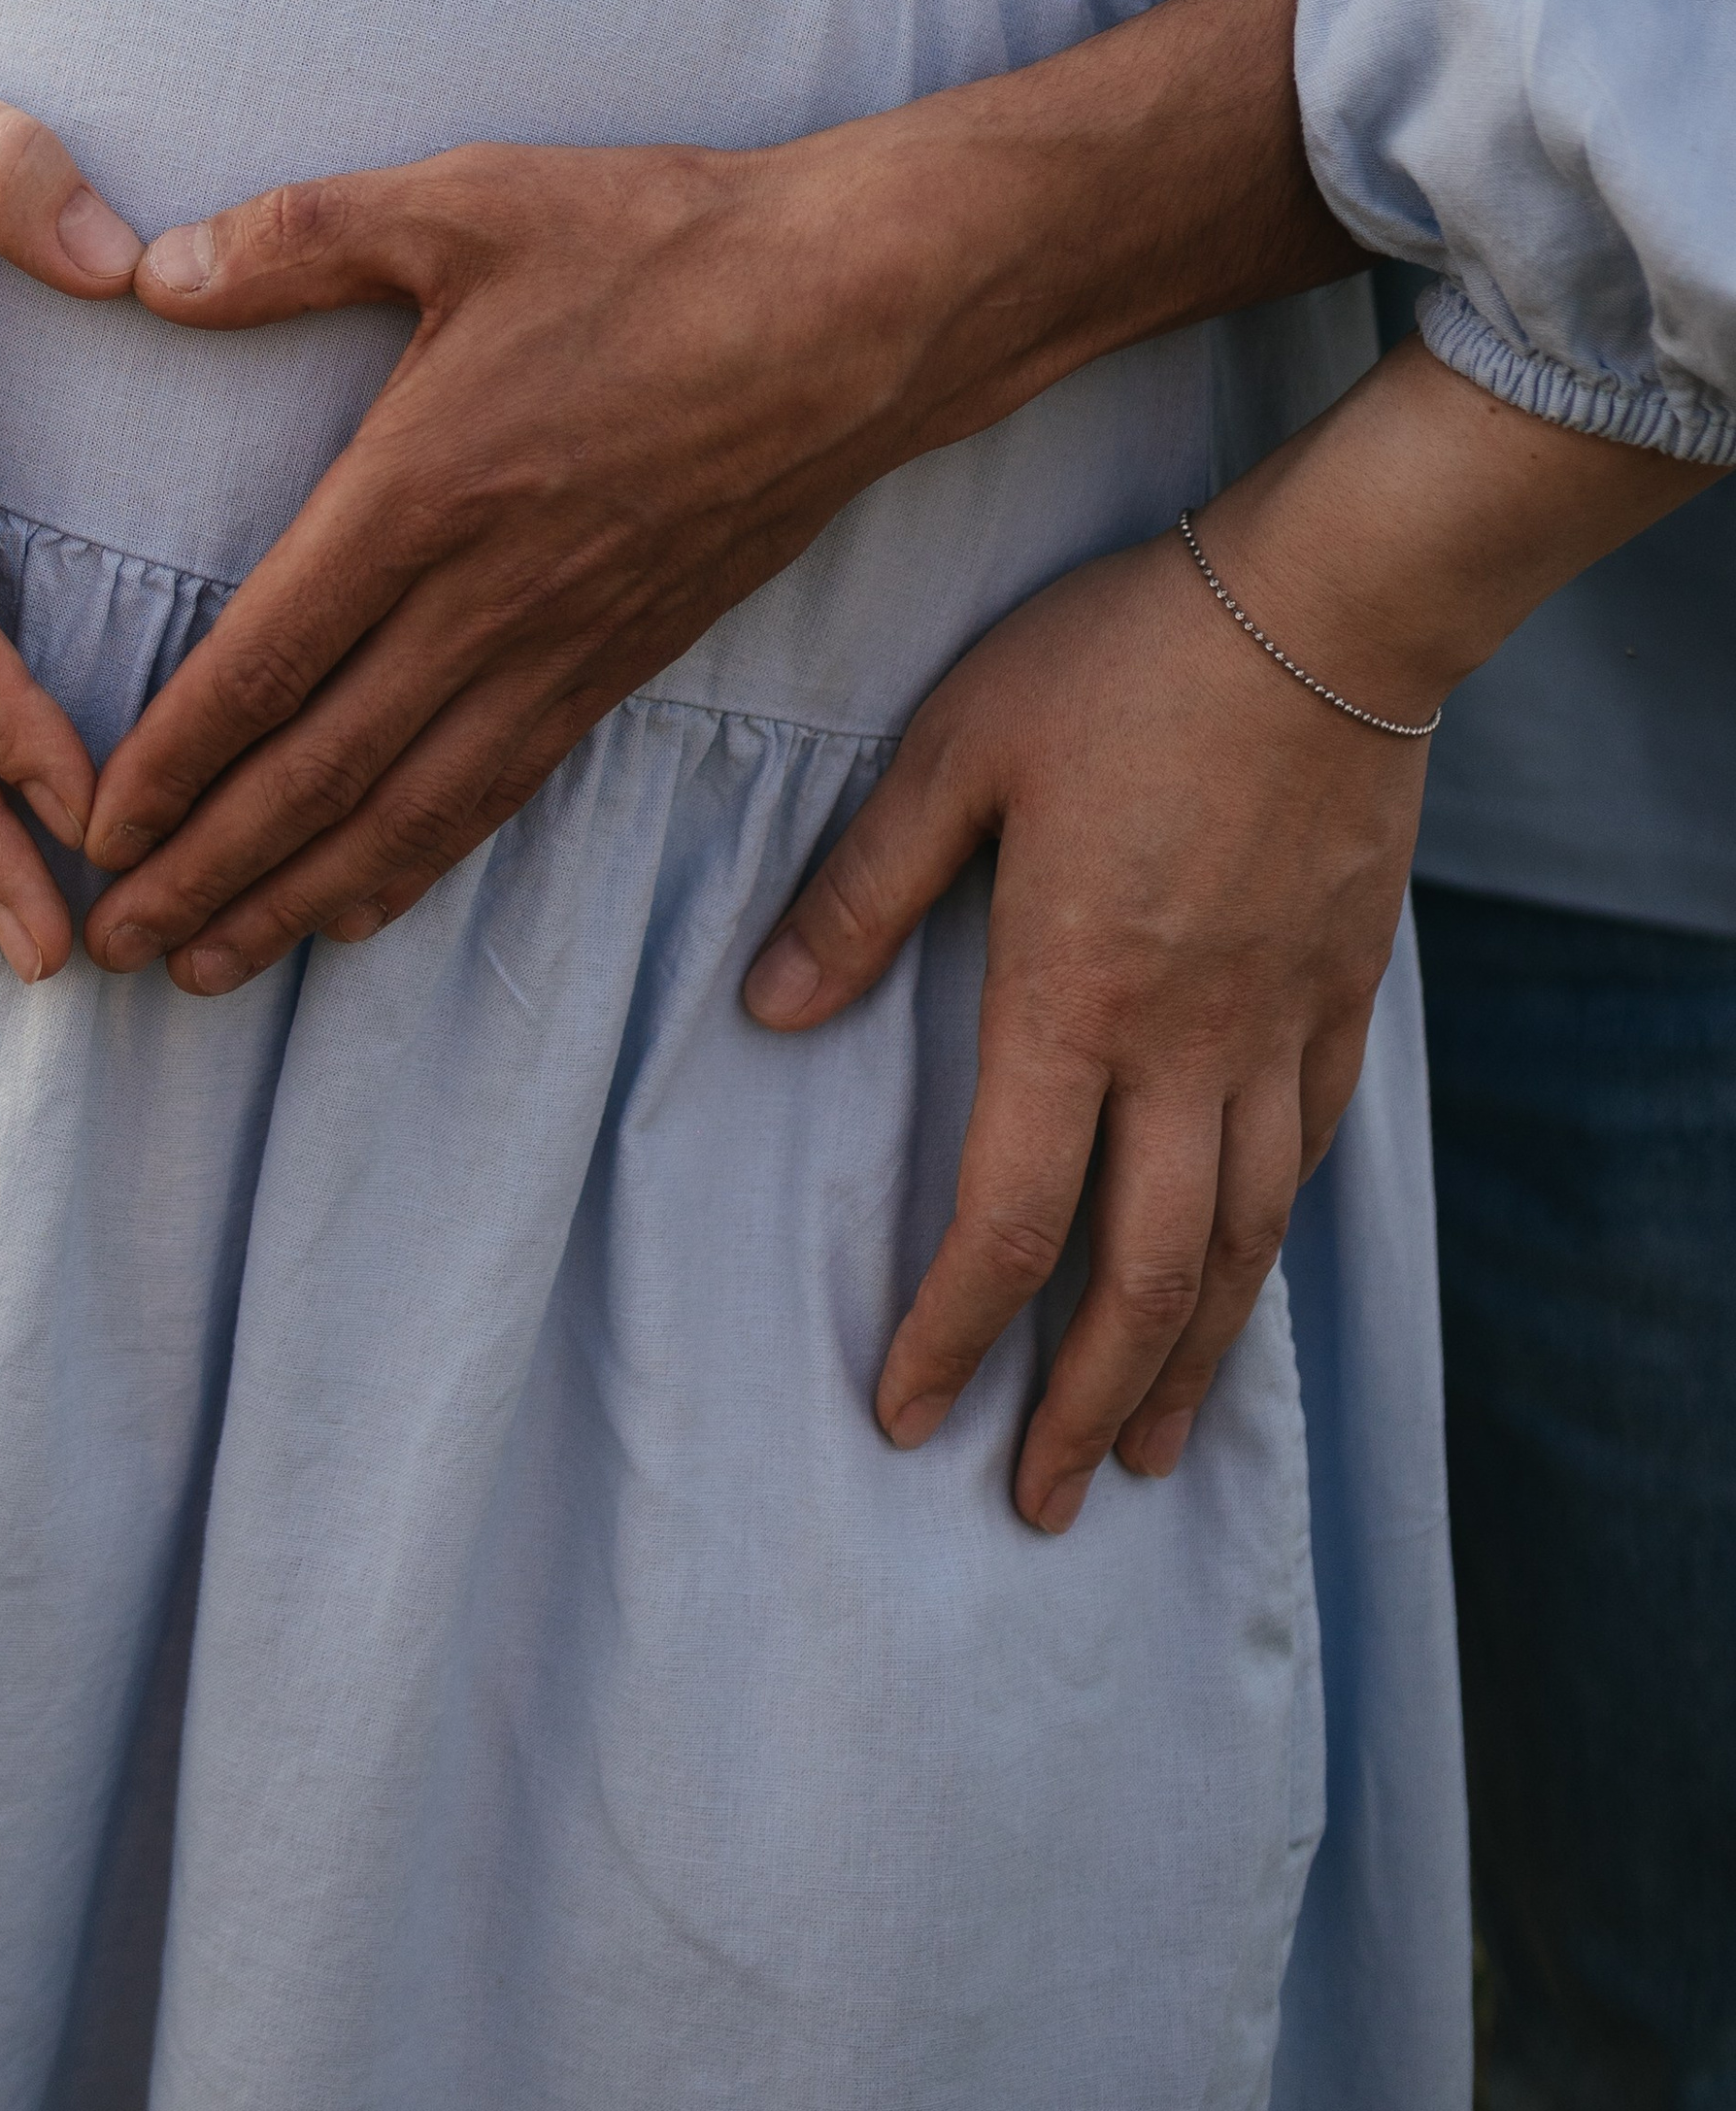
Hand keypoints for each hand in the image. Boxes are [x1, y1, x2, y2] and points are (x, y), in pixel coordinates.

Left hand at [81, 129, 945, 983]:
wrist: (863, 309)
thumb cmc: (662, 242)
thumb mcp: (465, 202)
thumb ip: (298, 238)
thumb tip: (153, 272)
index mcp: (423, 492)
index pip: (267, 664)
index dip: (172, 764)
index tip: (95, 831)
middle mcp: (486, 598)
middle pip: (320, 774)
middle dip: (206, 872)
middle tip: (114, 945)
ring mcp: (563, 644)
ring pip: (408, 811)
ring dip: (297, 899)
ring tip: (211, 968)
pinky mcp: (627, 660)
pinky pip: (501, 792)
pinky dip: (417, 866)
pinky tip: (361, 905)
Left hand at [741, 335, 1710, 1529]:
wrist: (1328, 607)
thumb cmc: (1123, 659)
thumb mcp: (956, 747)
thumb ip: (863, 888)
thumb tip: (767, 1011)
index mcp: (1074, 996)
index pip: (1010, 1219)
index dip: (954, 1331)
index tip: (906, 1414)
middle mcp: (1188, 1045)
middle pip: (1143, 1277)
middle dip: (1084, 1405)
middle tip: (1043, 1503)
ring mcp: (1280, 1026)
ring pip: (1243, 1244)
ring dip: (1190, 1361)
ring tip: (1152, 1450)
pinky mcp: (1343, 990)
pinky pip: (1310, 1157)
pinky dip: (1272, 1247)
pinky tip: (1246, 1283)